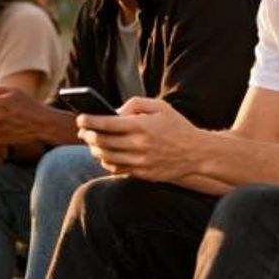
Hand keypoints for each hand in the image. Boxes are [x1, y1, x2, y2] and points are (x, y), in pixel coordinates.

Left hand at [77, 97, 199, 181]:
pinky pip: (117, 169)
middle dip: (87, 135)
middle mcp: (139, 145)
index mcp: (142, 126)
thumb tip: (113, 112)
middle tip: (82, 131)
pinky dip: (106, 162)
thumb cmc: (176, 126)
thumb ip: (134, 104)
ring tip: (92, 143)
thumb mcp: (160, 107)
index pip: (106, 123)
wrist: (198, 153)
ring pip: (106, 157)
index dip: (89, 120)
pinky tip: (105, 155)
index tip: (80, 118)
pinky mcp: (142, 173)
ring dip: (94, 149)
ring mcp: (141, 162)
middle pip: (102, 141)